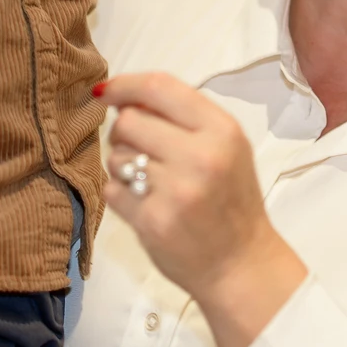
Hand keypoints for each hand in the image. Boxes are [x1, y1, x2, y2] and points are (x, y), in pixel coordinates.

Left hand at [98, 72, 306, 346]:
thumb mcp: (227, 147)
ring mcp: (176, 191)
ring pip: (116, 156)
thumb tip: (125, 96)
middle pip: (129, 120)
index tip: (106, 90)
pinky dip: (121, 194)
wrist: (241, 263)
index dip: (124, 84)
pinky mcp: (153, 221)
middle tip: (141, 150)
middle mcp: (200, 156)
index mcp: (221, 130)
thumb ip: (184, 117)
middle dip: (125, 133)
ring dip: (123, 166)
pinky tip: (145, 203)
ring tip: (149, 182)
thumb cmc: (231, 200)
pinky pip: (113, 190)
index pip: (159, 88)